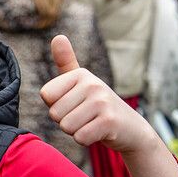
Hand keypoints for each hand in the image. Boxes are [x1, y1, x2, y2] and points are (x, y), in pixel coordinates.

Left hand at [40, 35, 155, 153]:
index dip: (56, 106)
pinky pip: (80, 137)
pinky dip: (86, 140)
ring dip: (76, 131)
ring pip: (66, 126)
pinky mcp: (109, 121)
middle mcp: (92, 84)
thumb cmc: (98, 106)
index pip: (46, 95)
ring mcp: (102, 102)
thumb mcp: (81, 83)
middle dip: (66, 121)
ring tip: (91, 123)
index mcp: (80, 74)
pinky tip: (98, 132)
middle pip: (54, 113)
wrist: (131, 129)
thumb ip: (66, 63)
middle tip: (84, 117)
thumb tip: (57, 36)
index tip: (73, 104)